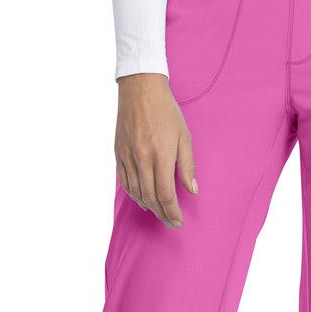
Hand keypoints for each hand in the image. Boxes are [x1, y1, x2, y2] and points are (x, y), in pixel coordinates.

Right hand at [115, 73, 197, 228]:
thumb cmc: (166, 110)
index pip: (165, 194)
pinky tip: (142, 199)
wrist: (140, 88)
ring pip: (135, 192)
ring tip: (159, 213)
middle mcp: (141, 159)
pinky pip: (125, 182)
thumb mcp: (184, 136)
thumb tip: (192, 190)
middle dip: (162, 214)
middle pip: (150, 198)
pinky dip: (134, 194)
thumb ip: (187, 166)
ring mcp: (127, 157)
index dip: (172, 212)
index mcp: (160, 155)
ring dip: (148, 206)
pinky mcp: (118, 153)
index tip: (178, 220)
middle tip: (171, 222)